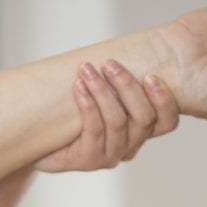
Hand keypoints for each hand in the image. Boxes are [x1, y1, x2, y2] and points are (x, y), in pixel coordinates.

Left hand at [35, 60, 178, 171]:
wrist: (39, 136)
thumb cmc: (72, 111)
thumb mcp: (102, 90)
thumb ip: (117, 78)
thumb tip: (131, 44)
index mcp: (140, 131)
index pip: (167, 122)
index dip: (164, 100)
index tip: (150, 75)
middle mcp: (129, 146)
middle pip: (143, 118)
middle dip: (127, 86)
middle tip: (109, 64)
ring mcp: (110, 156)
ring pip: (118, 121)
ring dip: (102, 91)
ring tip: (86, 69)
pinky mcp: (89, 161)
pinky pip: (94, 130)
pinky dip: (88, 104)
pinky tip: (78, 86)